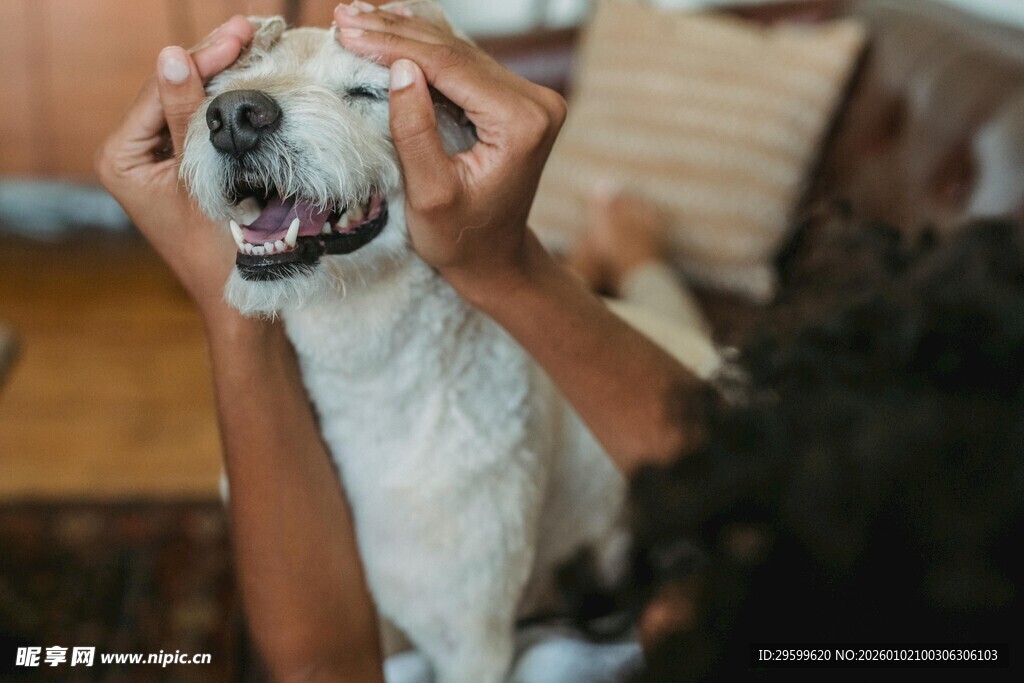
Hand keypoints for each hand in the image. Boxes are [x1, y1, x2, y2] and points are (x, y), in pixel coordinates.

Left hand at [96, 17, 254, 320]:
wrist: (242, 298)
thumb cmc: (220, 251)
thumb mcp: (202, 178)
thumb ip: (188, 118)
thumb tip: (172, 55)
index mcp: (121, 158)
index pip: (161, 91)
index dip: (201, 59)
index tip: (240, 34)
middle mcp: (133, 154)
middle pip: (174, 91)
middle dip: (214, 61)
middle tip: (250, 28)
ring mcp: (159, 160)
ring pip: (191, 103)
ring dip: (224, 76)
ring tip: (254, 43)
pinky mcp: (185, 167)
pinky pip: (204, 125)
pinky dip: (228, 104)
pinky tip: (253, 78)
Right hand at [335, 3, 567, 303]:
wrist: (493, 258)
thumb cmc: (461, 238)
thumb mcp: (429, 194)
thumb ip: (415, 132)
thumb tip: (401, 68)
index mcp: (522, 123)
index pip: (450, 67)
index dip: (395, 45)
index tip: (348, 32)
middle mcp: (536, 102)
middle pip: (455, 52)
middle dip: (395, 31)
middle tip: (344, 17)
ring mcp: (529, 98)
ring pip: (458, 51)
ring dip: (406, 33)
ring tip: (357, 17)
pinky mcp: (516, 99)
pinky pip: (464, 64)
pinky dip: (424, 47)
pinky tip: (392, 26)